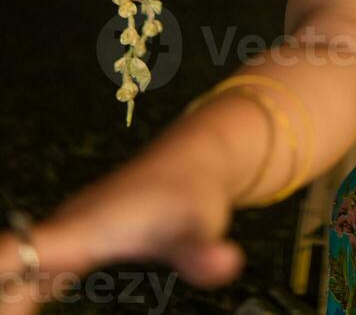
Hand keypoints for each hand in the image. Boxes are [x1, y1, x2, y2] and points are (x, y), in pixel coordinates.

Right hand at [0, 156, 245, 313]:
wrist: (194, 159)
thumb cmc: (195, 193)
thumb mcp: (202, 225)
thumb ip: (203, 252)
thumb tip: (229, 262)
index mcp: (81, 230)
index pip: (17, 254)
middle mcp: (63, 230)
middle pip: (7, 266)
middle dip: (2, 297)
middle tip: (17, 312)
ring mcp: (65, 235)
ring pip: (14, 267)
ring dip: (9, 295)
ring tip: (17, 310)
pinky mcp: (72, 243)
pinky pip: (27, 271)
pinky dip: (17, 294)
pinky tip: (21, 308)